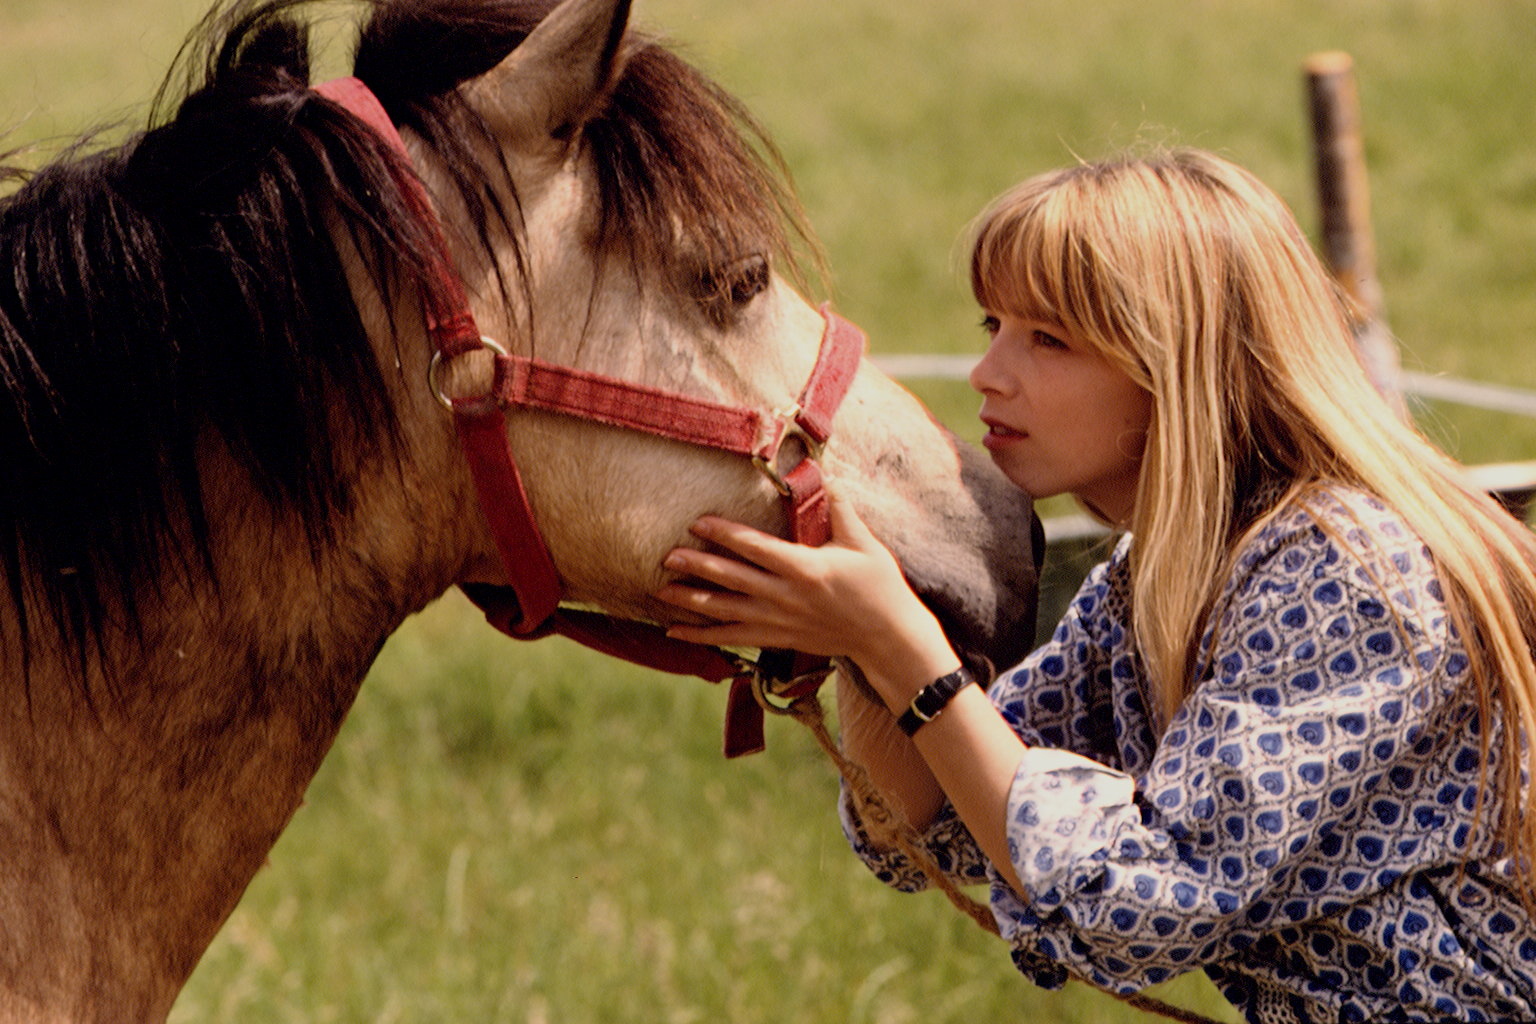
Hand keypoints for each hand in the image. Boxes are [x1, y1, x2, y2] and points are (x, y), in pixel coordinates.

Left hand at [655, 491, 955, 688]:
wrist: (888, 637)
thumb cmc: (879, 586)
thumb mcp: (864, 543)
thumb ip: (840, 510)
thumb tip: (825, 475)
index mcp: (805, 569)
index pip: (756, 548)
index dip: (725, 534)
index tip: (698, 521)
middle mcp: (786, 597)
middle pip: (733, 580)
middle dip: (698, 567)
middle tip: (667, 556)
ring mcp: (779, 621)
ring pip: (726, 611)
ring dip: (692, 601)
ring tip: (662, 590)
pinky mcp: (778, 639)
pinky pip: (733, 639)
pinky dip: (702, 637)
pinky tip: (675, 632)